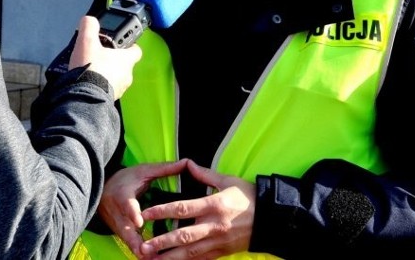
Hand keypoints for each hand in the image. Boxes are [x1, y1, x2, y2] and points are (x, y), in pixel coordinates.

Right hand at [69, 15, 140, 98]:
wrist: (83, 98)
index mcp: (126, 60)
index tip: (121, 43)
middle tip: (100, 56)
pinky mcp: (110, 99)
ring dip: (107, 74)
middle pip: (124, 64)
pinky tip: (89, 82)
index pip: (136, 50)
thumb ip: (89, 26)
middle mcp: (127, 75)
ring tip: (92, 70)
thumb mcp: (86, 41)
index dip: (130, 45)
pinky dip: (101, 85)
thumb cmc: (90, 70)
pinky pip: (108, 89)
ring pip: (116, 77)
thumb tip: (90, 20)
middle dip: (113, 60)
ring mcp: (120, 89)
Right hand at [98, 159, 190, 255]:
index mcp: (123, 194)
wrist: (102, 190)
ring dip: (137, 250)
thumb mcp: (144, 171)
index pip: (127, 205)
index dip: (132, 214)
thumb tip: (186, 162)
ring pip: (126, 241)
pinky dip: (138, 252)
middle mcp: (118, 213)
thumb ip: (164, 169)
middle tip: (145, 252)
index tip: (139, 223)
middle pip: (125, 229)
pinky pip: (129, 245)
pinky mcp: (120, 233)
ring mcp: (117, 225)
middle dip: (135, 242)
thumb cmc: (127, 179)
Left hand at [137, 159, 255, 259]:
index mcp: (214, 205)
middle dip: (162, 242)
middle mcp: (214, 225)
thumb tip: (187, 163)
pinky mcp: (222, 252)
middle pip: (183, 235)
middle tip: (144, 246)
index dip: (163, 211)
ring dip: (170, 257)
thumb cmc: (248, 196)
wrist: (271, 219)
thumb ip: (205, 174)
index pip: (183, 208)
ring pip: (190, 253)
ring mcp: (218, 241)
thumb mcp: (228, 180)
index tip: (147, 213)